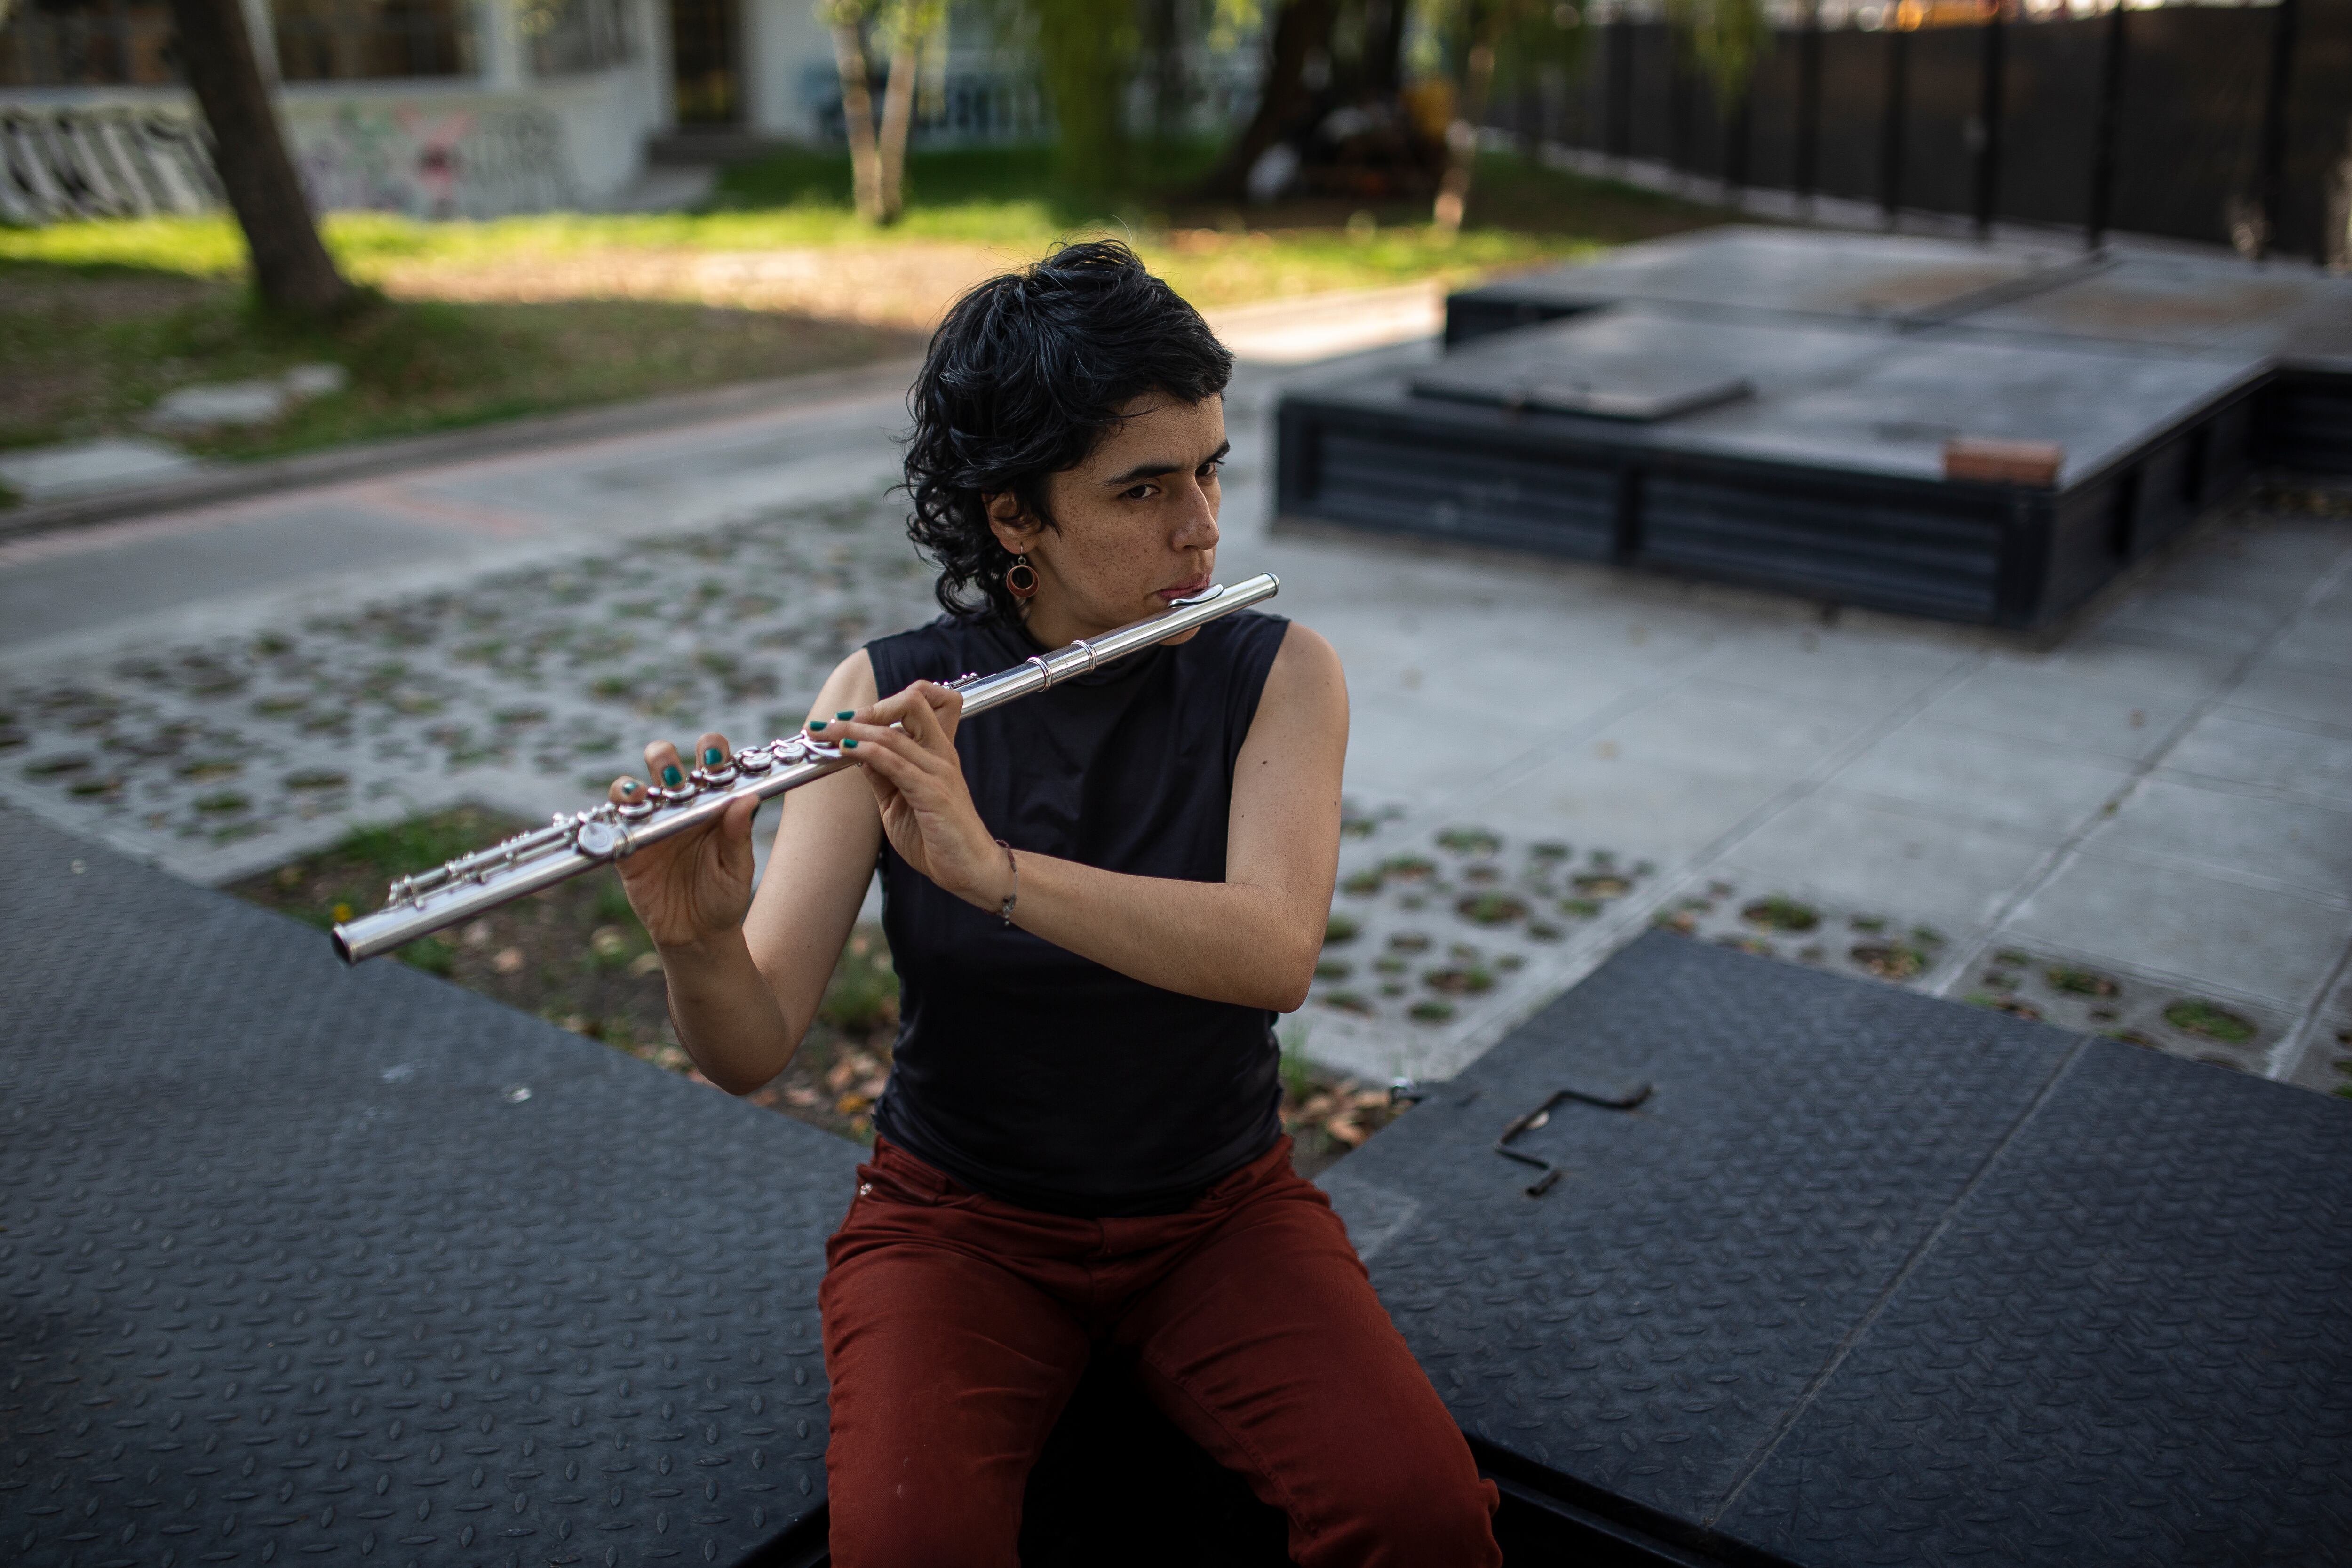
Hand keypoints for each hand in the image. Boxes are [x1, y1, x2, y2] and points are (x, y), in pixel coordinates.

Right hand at [606, 732, 758, 951]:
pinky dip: (616, 810)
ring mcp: (651, 823)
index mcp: (712, 804)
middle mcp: (679, 806)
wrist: (696, 936)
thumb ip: (739, 835)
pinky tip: (627, 811)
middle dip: (665, 757)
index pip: (712, 762)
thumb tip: (748, 798)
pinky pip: (615, 820)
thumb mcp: (737, 869)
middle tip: (676, 779)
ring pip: (636, 785)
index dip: (712, 750)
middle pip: (666, 762)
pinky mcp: (628, 846)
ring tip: (647, 794)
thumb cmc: (723, 897)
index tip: (714, 759)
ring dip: (636, 782)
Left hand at [833, 682, 1012, 910]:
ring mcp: (939, 771)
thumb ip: (882, 774)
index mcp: (938, 751)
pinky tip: (845, 749)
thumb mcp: (899, 800)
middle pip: (913, 702)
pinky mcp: (933, 793)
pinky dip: (866, 752)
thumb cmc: (937, 838)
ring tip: (826, 733)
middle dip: (870, 707)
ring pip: (893, 733)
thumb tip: (856, 752)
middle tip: (837, 721)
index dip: (885, 702)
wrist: (968, 869)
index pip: (924, 702)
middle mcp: (941, 753)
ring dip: (853, 729)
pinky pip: (895, 763)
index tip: (850, 717)